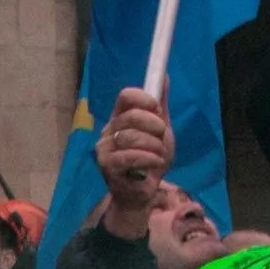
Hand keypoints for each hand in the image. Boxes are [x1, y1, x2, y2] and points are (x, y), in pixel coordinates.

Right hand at [97, 88, 172, 232]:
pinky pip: (128, 156)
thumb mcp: (161, 131)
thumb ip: (161, 106)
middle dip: (153, 125)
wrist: (143, 191)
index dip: (143, 98)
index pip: (125, 96)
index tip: (158, 108)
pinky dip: (147, 158)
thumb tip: (164, 76)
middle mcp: (109, 129)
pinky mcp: (106, 165)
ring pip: (130, 137)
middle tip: (162, 135)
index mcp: (120, 117)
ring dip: (153, 146)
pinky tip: (154, 163)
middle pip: (129, 116)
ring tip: (159, 156)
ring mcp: (105, 148)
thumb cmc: (150, 160)